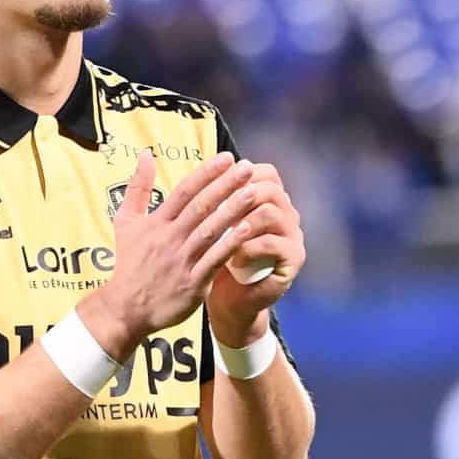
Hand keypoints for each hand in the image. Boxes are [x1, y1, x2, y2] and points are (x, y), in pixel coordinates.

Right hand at [84, 151, 265, 355]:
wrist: (126, 308)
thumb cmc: (130, 263)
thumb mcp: (125, 222)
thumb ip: (137, 188)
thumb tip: (145, 154)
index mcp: (156, 223)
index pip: (184, 191)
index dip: (206, 173)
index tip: (226, 158)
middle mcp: (169, 239)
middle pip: (201, 207)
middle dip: (225, 185)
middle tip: (247, 168)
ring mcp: (181, 261)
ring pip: (211, 231)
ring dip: (233, 210)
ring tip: (254, 192)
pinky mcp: (192, 283)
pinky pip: (215, 260)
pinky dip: (231, 244)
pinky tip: (248, 228)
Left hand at [204, 159, 305, 347]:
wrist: (228, 300)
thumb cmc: (214, 257)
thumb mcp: (206, 223)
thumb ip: (201, 193)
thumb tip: (164, 158)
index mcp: (268, 198)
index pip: (264, 173)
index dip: (238, 176)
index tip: (212, 187)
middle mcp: (286, 211)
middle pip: (268, 188)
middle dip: (237, 196)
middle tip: (213, 211)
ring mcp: (293, 234)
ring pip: (270, 213)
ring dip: (241, 221)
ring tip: (221, 235)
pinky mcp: (294, 258)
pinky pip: (273, 244)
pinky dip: (248, 249)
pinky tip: (232, 259)